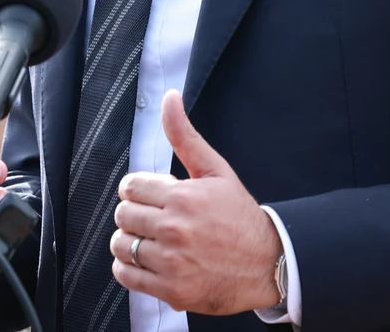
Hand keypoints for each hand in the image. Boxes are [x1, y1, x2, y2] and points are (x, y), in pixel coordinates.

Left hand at [109, 90, 280, 314]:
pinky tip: (148, 261)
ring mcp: (172, 262)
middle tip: (155, 220)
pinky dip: (129, 269)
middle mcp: (175, 229)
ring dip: (130, 242)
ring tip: (152, 241)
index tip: (152, 198)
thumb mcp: (215, 171)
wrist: (268, 264)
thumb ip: (185, 135)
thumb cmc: (240, 217)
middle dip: (135, 215)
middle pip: (123, 215)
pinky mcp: (172, 290)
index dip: (139, 191)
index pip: (130, 187)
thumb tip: (170, 98)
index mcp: (183, 197)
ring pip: (121, 245)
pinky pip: (126, 276)